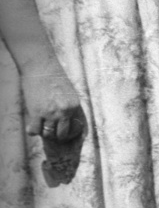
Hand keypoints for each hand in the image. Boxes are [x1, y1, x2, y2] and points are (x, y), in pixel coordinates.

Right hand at [21, 62, 86, 185]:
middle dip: (58, 137)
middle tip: (53, 134)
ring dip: (45, 134)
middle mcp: (63, 112)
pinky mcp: (35, 112)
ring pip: (48, 134)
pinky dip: (33, 131)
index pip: (75, 130)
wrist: (41, 67)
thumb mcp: (70, 94)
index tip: (67, 140)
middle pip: (61, 135)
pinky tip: (33, 126)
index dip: (70, 136)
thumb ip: (70, 109)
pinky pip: (34, 130)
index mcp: (74, 108)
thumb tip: (69, 124)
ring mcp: (49, 113)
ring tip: (43, 128)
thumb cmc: (56, 79)